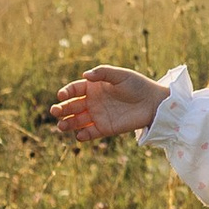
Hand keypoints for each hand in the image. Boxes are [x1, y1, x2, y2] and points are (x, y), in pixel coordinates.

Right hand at [51, 63, 166, 142]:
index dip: (66, 92)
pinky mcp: (104, 128)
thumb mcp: (121, 75)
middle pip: (71, 106)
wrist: (153, 103)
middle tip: (55, 111)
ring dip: (67, 124)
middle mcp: (92, 102)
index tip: (61, 95)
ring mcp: (97, 116)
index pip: (74, 89)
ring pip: (77, 121)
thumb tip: (85, 75)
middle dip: (61, 109)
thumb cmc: (137, 85)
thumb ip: (103, 73)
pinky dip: (83, 135)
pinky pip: (89, 133)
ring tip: (61, 126)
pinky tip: (79, 135)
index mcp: (93, 87)